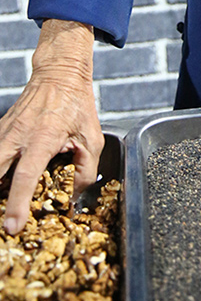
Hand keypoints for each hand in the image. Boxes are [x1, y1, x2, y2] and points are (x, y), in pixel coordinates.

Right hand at [0, 20, 103, 234]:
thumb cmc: (77, 104)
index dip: (17, 204)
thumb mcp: (92, 137)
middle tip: (2, 219)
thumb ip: (86, 170)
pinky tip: (5, 183)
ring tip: (5, 202)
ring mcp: (5, 132)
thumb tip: (75, 198)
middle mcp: (18, 136)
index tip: (12, 226)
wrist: (59, 73)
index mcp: (43, 138)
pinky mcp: (0, 130)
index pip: (25, 177)